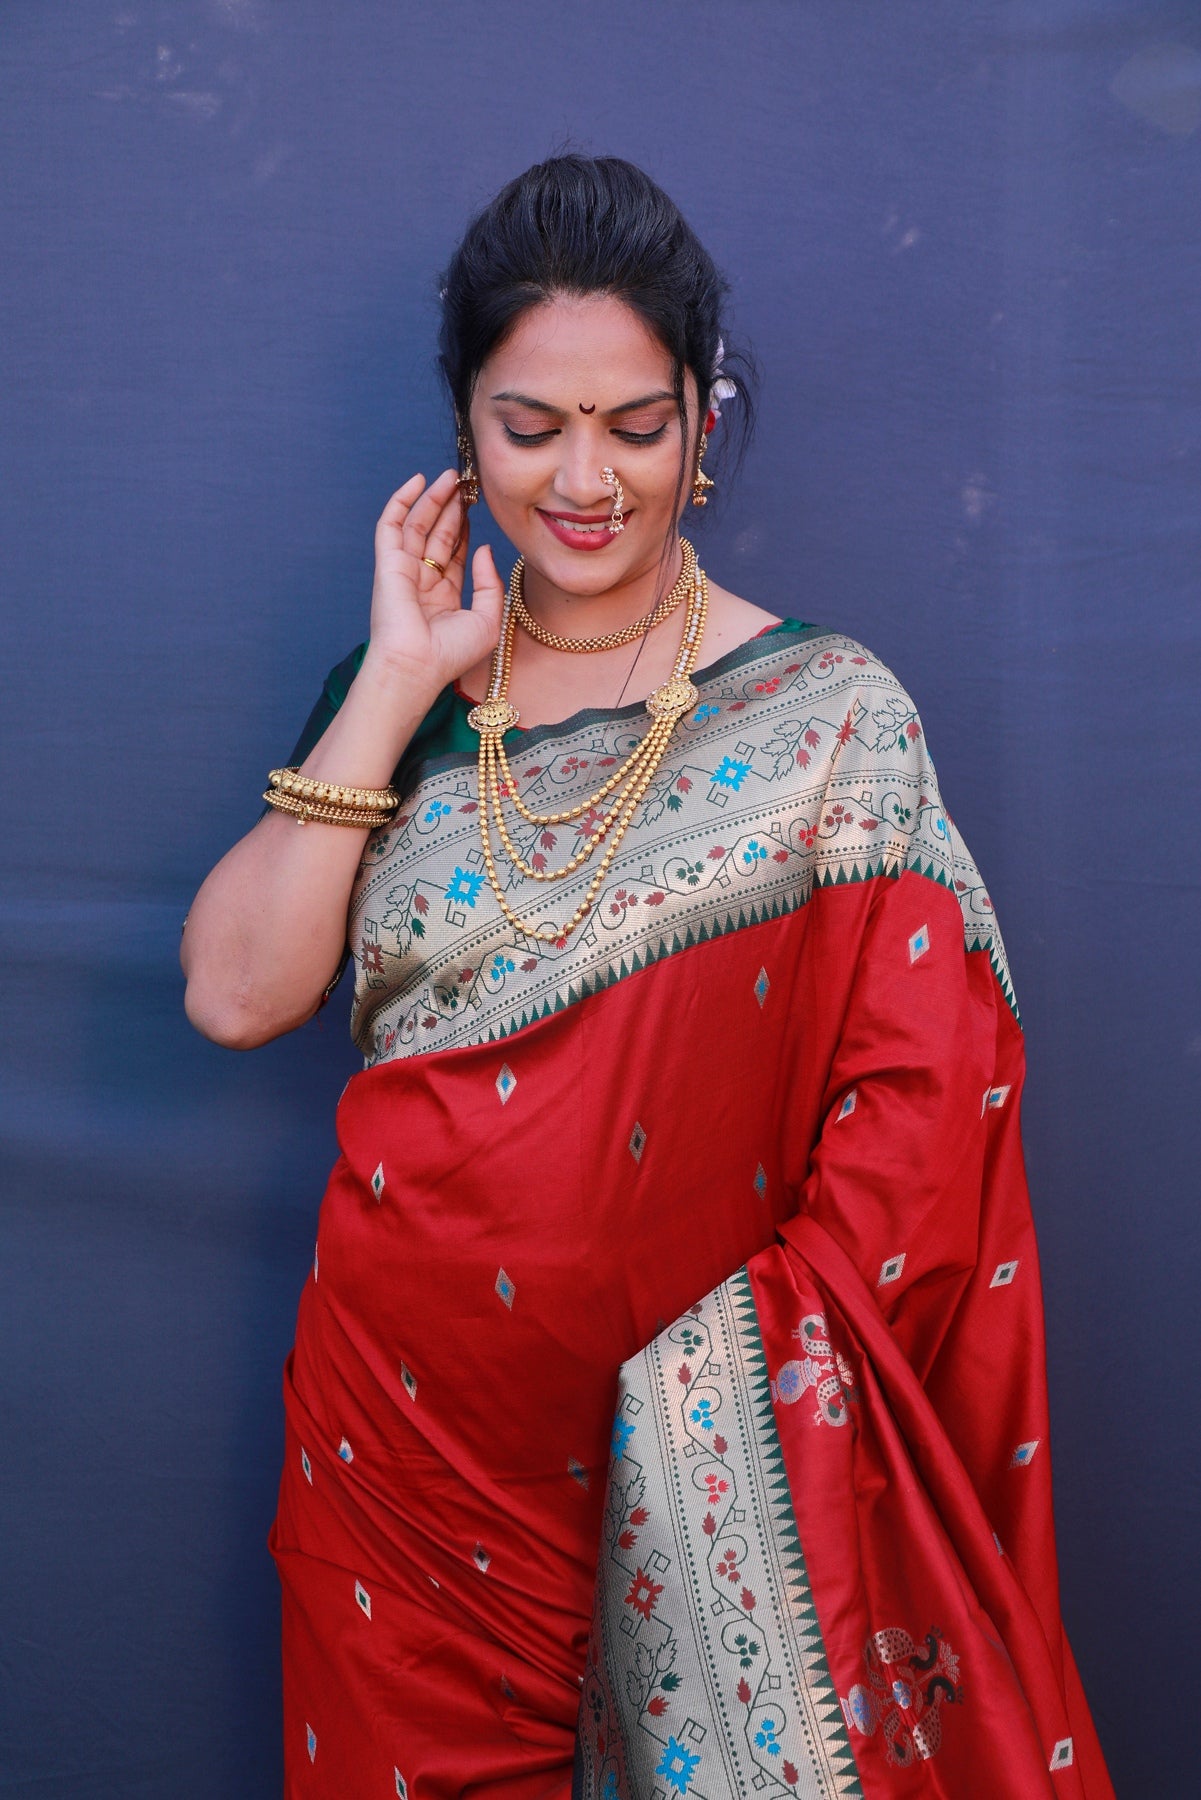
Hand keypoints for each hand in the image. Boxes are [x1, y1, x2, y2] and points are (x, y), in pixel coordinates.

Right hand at [364, 468, 504, 696]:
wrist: (417, 667)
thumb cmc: (450, 655)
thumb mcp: (487, 620)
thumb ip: (490, 584)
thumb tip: (484, 548)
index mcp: (443, 597)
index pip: (454, 553)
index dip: (465, 528)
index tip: (477, 507)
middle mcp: (422, 581)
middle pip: (437, 534)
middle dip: (452, 508)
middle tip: (466, 484)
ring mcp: (403, 571)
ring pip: (417, 525)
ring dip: (433, 499)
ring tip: (451, 477)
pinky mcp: (387, 563)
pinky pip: (390, 524)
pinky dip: (401, 501)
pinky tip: (418, 481)